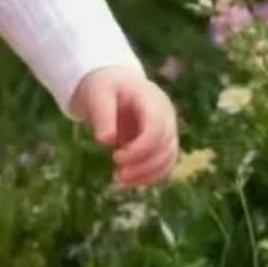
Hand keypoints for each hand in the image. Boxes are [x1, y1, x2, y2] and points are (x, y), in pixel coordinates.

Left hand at [71, 67, 178, 186]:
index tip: (116, 158)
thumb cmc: (105, 87)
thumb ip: (103, 115)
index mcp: (152, 101)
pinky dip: (150, 176)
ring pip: (169, 159)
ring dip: (147, 175)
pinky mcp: (163, 143)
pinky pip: (165, 164)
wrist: (114, 84)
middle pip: (165, 147)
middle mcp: (166, 116)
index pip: (157, 129)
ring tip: (120, 180)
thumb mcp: (98, 94)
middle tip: (117, 175)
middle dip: (142, 166)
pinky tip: (129, 182)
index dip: (140, 149)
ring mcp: (168, 130)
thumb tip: (106, 140)